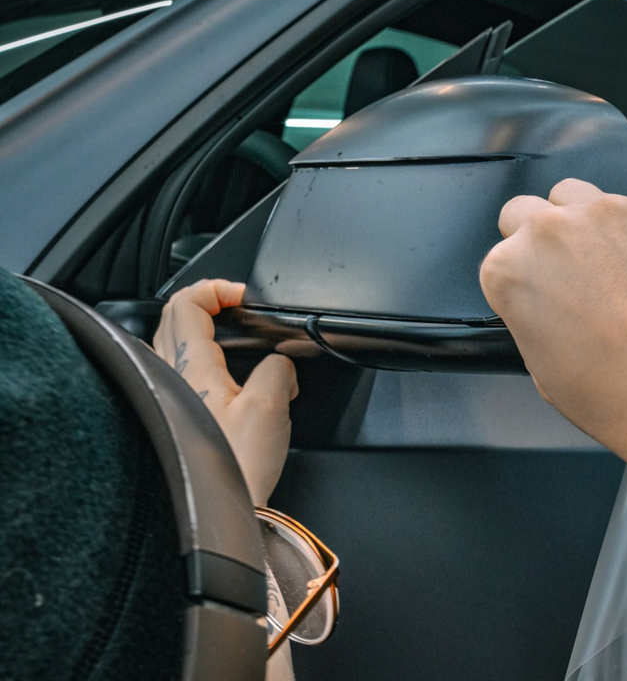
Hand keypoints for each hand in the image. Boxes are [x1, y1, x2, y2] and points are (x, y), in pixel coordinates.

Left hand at [153, 279, 298, 505]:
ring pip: (172, 340)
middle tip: (236, 305)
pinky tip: (224, 374)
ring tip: (230, 332)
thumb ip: (278, 370)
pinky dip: (200, 355)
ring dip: (199, 326)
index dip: (218, 287)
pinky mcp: (176, 415)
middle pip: (173, 315)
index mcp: (193, 366)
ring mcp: (169, 396)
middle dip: (206, 300)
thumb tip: (282, 365)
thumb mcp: (271, 406)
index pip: (189, 302)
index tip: (244, 296)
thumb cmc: (235, 468)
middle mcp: (171, 376)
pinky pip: (180, 369)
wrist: (215, 515)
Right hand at [479, 179, 626, 465]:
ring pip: (581, 196)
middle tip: (571, 275)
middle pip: (526, 209)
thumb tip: (549, 305)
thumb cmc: (623, 395)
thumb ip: (532, 316)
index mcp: (511, 269)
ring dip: (589, 225)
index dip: (522, 280)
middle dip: (542, 238)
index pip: (500, 257)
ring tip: (619, 271)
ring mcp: (609, 211)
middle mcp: (552, 229)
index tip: (543, 295)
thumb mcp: (544, 369)